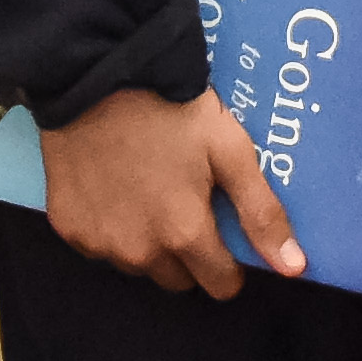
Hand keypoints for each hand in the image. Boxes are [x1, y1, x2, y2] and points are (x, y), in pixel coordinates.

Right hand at [43, 85, 281, 295]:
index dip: (229, 263)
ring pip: (137, 265)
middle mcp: (140, 251)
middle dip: (187, 253)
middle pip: (178, 279)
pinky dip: (110, 228)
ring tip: (147, 191)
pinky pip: (99, 247)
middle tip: (184, 202)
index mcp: (184, 234)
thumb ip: (262, 213)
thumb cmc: (170, 109)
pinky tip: (113, 189)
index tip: (223, 232)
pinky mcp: (68, 227)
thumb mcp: (229, 150)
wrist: (96, 75)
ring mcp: (99, 242)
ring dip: (147, 243)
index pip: (220, 285)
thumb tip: (294, 268)